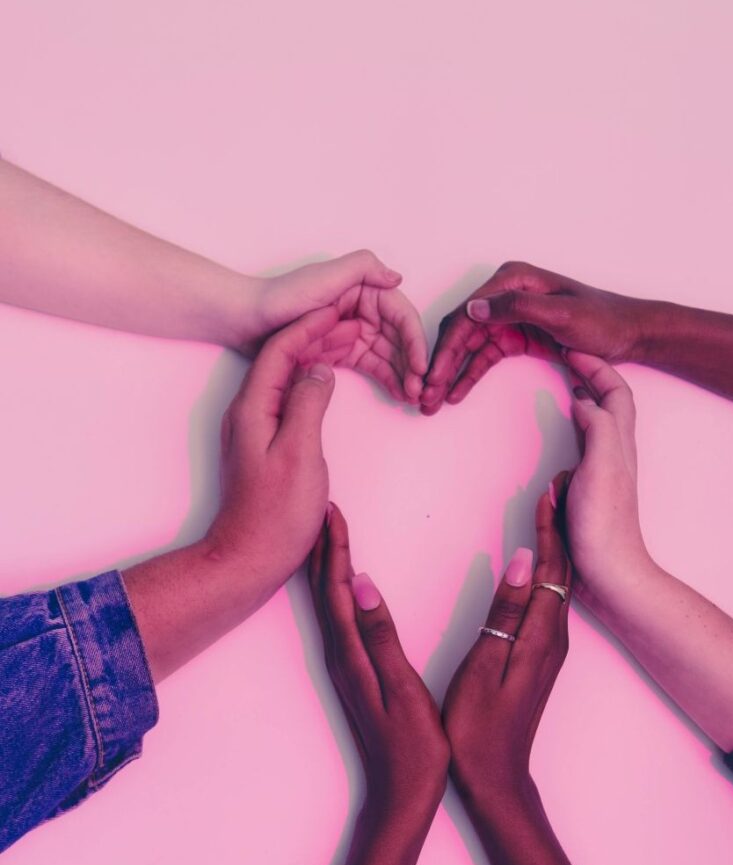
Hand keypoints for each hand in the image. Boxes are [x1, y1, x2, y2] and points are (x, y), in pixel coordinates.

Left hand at [204, 306, 354, 585]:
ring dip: (314, 355)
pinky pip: (289, 397)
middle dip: (314, 334)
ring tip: (347, 341)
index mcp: (253, 407)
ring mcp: (255, 427)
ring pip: (286, 376)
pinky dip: (312, 381)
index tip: (338, 307)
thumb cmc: (276, 513)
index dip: (309, 325)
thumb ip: (309, 404)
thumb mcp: (300, 453)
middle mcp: (249, 411)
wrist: (250, 557)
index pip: (280, 350)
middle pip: (281, 357)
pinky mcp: (265, 442)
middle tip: (351, 319)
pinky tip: (329, 382)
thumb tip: (321, 369)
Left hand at [241, 249, 427, 403]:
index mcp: (361, 288)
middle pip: (398, 337)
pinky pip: (370, 365)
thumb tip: (397, 277)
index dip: (414, 340)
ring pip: (388, 354)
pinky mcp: (338, 350)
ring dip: (403, 374)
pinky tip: (398, 393)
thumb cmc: (281, 298)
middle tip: (420, 390)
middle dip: (412, 363)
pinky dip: (386, 378)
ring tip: (412, 397)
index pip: (399, 314)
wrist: (244, 320)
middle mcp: (360, 308)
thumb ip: (362, 268)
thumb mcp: (323, 277)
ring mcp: (349, 331)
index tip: (421, 367)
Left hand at [309, 504, 449, 814]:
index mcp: (351, 653)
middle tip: (325, 509)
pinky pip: (339, 618)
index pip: (338, 588)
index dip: (335, 548)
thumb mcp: (401, 688)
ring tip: (330, 535)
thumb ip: (381, 636)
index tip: (332, 510)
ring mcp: (345, 665)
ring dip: (329, 566)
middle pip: (326, 590)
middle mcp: (340, 655)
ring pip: (330, 603)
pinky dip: (338, 591)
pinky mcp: (354, 672)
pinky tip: (345, 586)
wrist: (401, 795)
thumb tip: (363, 585)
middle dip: (325, 547)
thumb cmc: (412, 746)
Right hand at [421, 260, 648, 412]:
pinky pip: (484, 356)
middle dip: (440, 364)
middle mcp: (505, 294)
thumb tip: (474, 308)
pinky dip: (468, 375)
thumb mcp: (561, 314)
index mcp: (513, 280)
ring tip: (432, 400)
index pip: (466, 315)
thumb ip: (517, 307)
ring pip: (468, 347)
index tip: (432, 375)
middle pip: (461, 330)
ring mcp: (509, 316)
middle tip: (424, 394)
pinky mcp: (516, 336)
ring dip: (449, 373)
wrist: (629, 333)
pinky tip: (454, 393)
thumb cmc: (602, 320)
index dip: (445, 347)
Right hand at [443, 476, 571, 801]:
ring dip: (555, 545)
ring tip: (550, 512)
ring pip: (558, 583)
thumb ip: (503, 613)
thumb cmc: (479, 727)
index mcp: (539, 635)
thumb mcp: (484, 666)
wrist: (497, 777)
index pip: (550, 568)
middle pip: (561, 570)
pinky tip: (536, 562)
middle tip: (555, 488)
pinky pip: (549, 599)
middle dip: (559, 526)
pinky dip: (546, 570)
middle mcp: (553, 636)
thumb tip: (521, 560)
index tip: (548, 492)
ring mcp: (550, 647)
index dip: (549, 528)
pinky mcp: (541, 655)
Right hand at [563, 351, 651, 609]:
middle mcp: (615, 451)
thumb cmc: (605, 523)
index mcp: (619, 442)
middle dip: (593, 373)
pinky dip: (574, 425)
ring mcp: (603, 469)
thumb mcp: (602, 466)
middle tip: (568, 357)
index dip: (598, 366)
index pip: (616, 391)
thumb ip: (597, 427)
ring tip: (565, 382)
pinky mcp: (590, 487)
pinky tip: (560, 431)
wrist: (610, 572)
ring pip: (598, 420)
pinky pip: (583, 443)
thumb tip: (584, 399)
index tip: (573, 349)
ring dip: (585, 396)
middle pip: (610, 400)